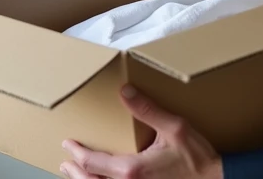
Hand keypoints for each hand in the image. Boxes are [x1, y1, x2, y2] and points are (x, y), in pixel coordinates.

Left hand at [60, 85, 222, 178]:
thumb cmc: (197, 158)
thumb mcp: (174, 127)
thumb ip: (148, 110)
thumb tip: (125, 92)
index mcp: (131, 170)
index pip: (92, 163)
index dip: (77, 153)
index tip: (68, 144)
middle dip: (75, 172)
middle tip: (65, 161)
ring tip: (77, 174)